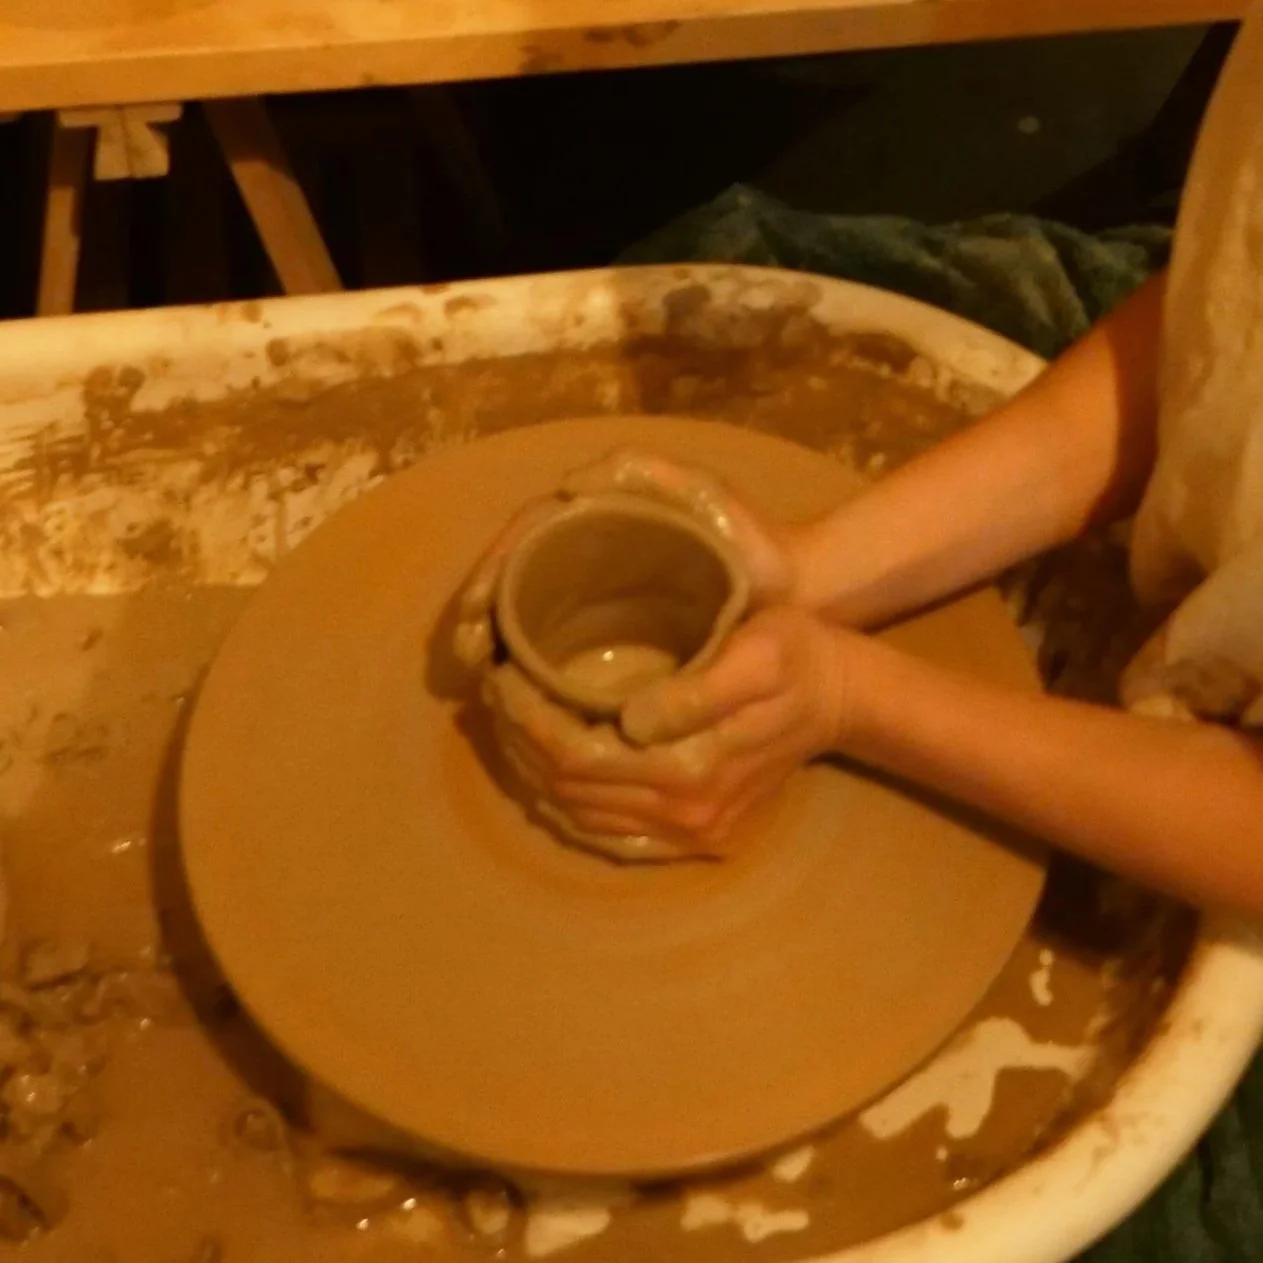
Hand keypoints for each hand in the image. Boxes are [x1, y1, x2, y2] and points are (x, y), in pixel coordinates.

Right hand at [453, 446, 800, 674]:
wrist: (799, 593)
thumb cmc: (753, 541)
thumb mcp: (703, 496)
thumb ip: (645, 475)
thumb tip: (568, 487)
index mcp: (596, 523)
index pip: (522, 545)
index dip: (490, 578)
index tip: (474, 618)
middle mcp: (589, 562)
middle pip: (514, 587)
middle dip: (482, 622)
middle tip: (467, 664)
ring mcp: (603, 603)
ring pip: (533, 626)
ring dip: (502, 655)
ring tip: (487, 688)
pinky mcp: (621, 641)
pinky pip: (565, 656)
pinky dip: (541, 679)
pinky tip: (529, 706)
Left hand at [494, 608, 851, 854]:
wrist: (841, 698)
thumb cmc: (796, 657)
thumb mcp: (757, 654)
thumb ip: (696, 693)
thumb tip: (629, 720)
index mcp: (692, 768)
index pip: (578, 757)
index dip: (529, 721)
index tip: (501, 677)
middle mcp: (684, 815)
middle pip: (570, 792)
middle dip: (521, 742)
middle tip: (495, 691)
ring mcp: (690, 833)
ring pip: (582, 817)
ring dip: (537, 772)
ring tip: (512, 722)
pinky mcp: (696, 835)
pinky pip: (611, 834)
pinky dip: (569, 805)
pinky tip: (550, 772)